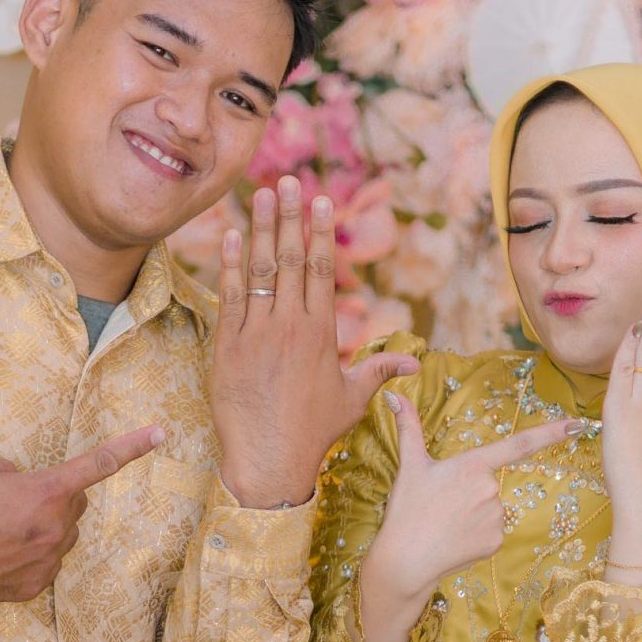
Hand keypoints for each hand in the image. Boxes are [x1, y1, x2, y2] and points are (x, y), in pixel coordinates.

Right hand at [0, 425, 162, 606]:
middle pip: (75, 503)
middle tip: (16, 498)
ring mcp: (45, 562)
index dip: (132, 446)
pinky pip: (46, 561)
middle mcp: (53, 529)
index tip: (161, 433)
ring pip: (62, 535)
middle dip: (56, 496)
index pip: (97, 463)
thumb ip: (11, 469)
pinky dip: (30, 553)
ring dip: (43, 526)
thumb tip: (21, 483)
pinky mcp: (33, 587)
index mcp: (43, 492)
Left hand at [211, 176, 415, 507]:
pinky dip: (228, 265)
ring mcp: (255, 332)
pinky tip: (229, 236)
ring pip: (258, 270)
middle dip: (288, 216)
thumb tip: (414, 361)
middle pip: (289, 258)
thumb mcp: (352, 399)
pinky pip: (229, 296)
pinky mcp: (227, 346)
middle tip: (285, 180)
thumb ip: (379, 370)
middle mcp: (288, 324)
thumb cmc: (313, 433)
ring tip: (258, 194)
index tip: (319, 200)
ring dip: (258, 228)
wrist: (269, 460)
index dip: (318, 230)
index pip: (320, 269)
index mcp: (321, 332)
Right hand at [357, 389, 569, 641]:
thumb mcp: (409, 466)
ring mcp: (497, 517)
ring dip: (474, 514)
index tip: (579, 424)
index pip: (519, 444)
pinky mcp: (497, 542)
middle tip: (442, 506)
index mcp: (473, 465)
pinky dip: (476, 535)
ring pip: (492, 508)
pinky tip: (455, 540)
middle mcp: (491, 488)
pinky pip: (492, 532)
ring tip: (446, 524)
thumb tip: (394, 394)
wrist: (406, 559)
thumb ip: (408, 427)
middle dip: (471, 492)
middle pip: (491, 483)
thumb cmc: (406, 509)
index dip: (551, 433)